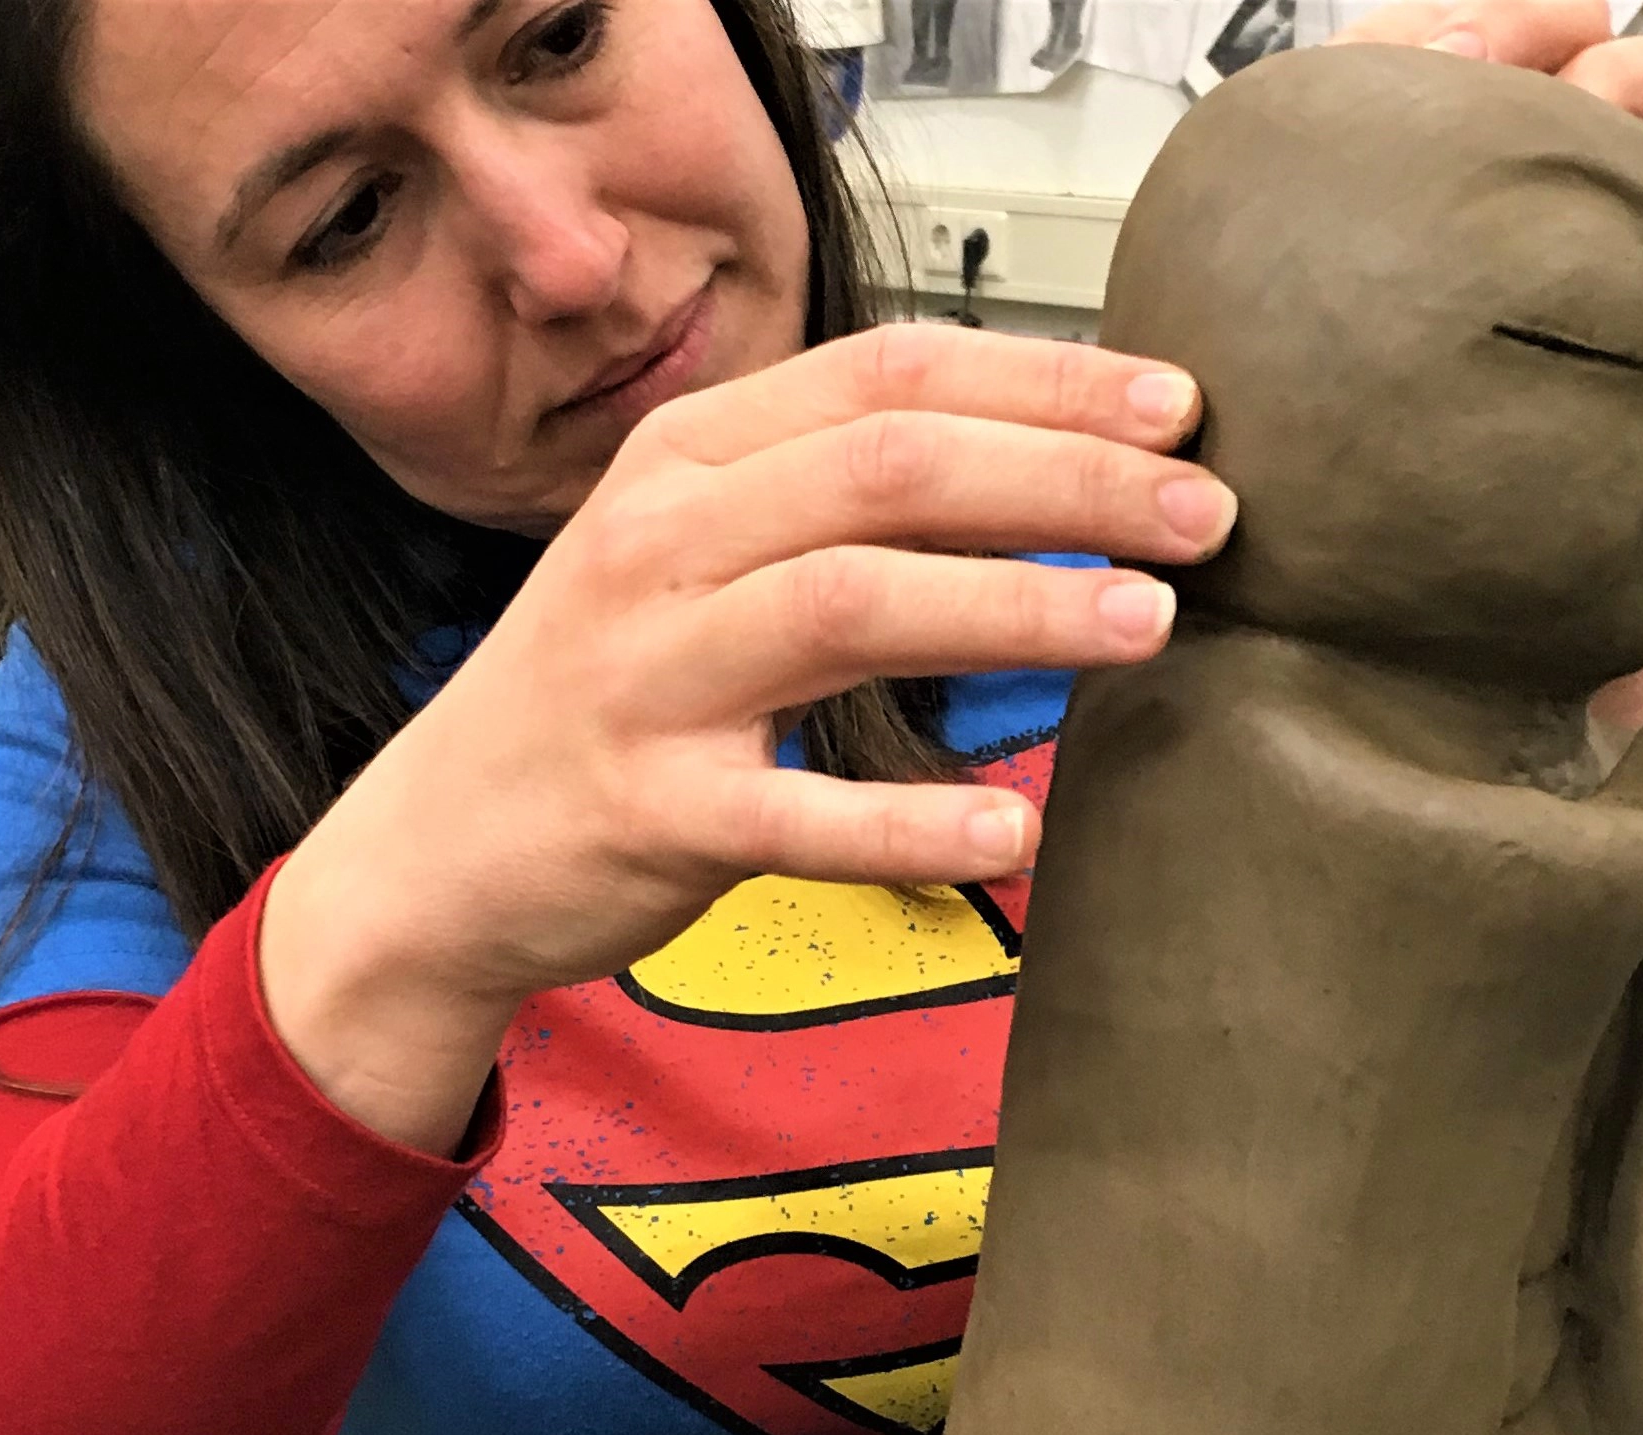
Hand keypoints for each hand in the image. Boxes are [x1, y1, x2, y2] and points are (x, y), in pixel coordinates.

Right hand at [260, 325, 1228, 1151]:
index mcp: (689, 457)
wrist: (436, 850)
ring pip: (852, 603)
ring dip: (1017, 607)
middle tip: (1207, 516)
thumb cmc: (610, 691)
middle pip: (891, 471)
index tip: (1178, 409)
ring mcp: (649, 674)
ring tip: (1150, 626)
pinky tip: (1015, 832)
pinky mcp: (649, 810)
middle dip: (1067, 482)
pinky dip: (910, 822)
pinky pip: (797, 813)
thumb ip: (835, 498)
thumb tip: (1047, 466)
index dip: (1045, 382)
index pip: (889, 376)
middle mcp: (662, 542)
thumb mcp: (695, 550)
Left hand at [1329, 2, 1642, 726]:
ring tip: (1640, 121)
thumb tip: (1378, 162)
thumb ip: (1317, 300)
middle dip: (1554, 61)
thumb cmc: (1370, 580)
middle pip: (1551, 91)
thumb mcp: (1304, 431)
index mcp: (1406, 253)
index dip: (1451, 40)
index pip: (1422, 90)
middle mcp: (1513, 260)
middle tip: (1547, 93)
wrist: (1461, 712)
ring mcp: (1624, 294)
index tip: (1460, 48)